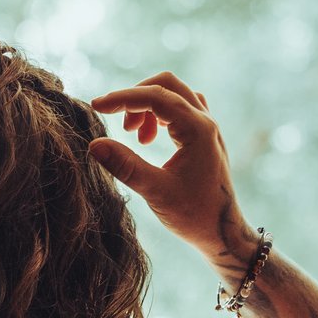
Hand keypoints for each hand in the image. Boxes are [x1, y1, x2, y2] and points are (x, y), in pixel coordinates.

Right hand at [88, 74, 259, 268]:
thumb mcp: (155, 192)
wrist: (223, 232)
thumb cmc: (194, 216)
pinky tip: (150, 140)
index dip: (123, 98)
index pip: (155, 97)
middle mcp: (206, 122)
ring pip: (174, 95)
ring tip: (135, 138)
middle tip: (120, 125)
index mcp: (198, 130)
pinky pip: (181, 109)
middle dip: (137, 97)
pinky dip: (160, 115)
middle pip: (167, 85)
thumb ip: (125, 166)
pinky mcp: (205, 137)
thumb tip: (94, 145)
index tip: (97, 106)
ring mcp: (207, 128)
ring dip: (149, 108)